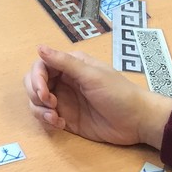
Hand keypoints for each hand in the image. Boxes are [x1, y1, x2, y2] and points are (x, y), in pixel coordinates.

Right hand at [23, 44, 171, 148]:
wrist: (137, 122)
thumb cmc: (118, 93)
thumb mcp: (92, 76)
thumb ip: (65, 63)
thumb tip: (39, 47)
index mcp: (70, 65)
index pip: (41, 66)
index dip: (36, 78)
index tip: (43, 92)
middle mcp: (63, 80)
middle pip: (34, 83)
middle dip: (36, 94)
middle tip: (50, 104)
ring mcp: (64, 100)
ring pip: (36, 101)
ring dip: (40, 110)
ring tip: (55, 118)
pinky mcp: (66, 118)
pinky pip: (46, 117)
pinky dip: (47, 120)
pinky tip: (60, 124)